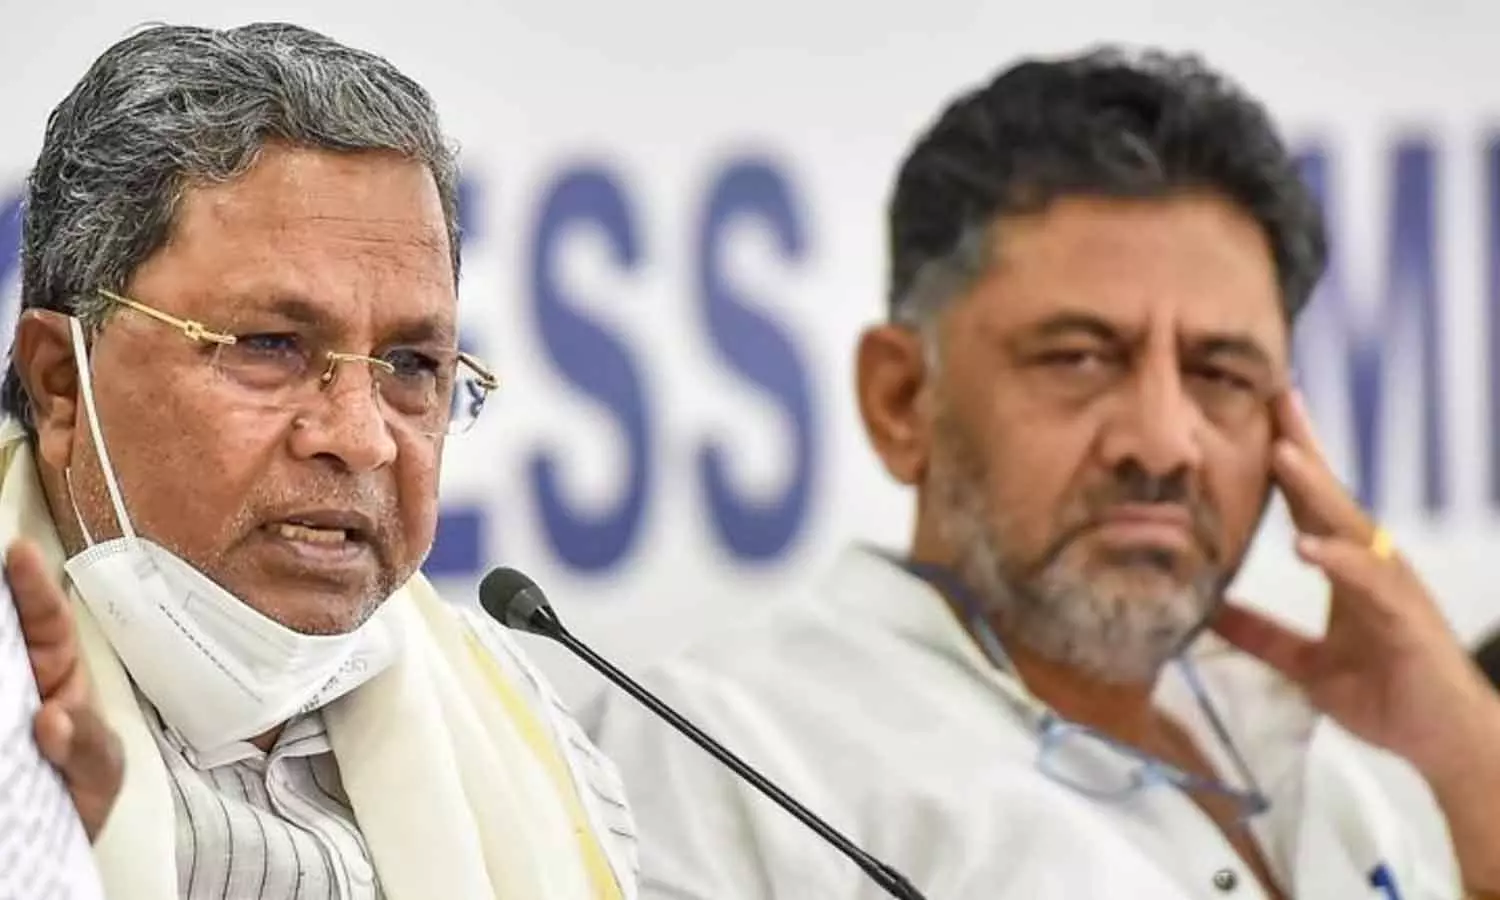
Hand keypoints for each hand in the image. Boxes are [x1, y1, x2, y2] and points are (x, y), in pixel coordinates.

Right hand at [7, 539, 122, 840]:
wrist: (46, 848)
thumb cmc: (83, 794)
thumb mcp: (102, 772)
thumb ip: (88, 747)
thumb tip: (53, 717)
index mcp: (58, 675)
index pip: (48, 621)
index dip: (34, 586)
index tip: (19, 553)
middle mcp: (17, 681)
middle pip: (1, 632)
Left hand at [1212, 390, 1499, 888]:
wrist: (1444, 740)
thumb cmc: (1388, 693)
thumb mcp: (1307, 664)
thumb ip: (1262, 636)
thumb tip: (1210, 614)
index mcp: (1347, 567)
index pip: (1310, 503)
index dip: (1285, 461)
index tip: (1260, 412)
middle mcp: (1371, 564)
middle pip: (1331, 495)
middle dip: (1303, 444)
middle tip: (1276, 395)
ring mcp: (1391, 586)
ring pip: (1350, 526)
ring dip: (1316, 488)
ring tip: (1281, 452)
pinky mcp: (1405, 618)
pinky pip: (1369, 583)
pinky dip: (1338, 561)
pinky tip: (1307, 546)